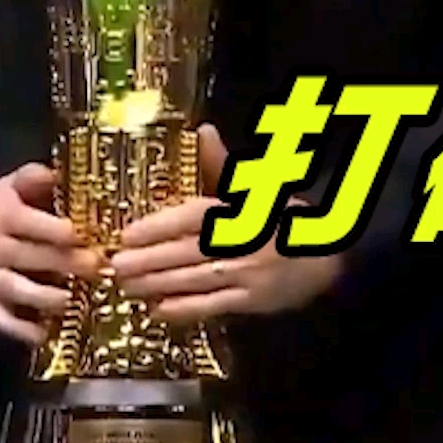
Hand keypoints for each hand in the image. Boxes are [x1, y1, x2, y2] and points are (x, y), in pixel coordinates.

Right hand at [0, 164, 100, 345]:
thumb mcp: (6, 187)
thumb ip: (31, 177)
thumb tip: (56, 173)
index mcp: (3, 216)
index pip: (31, 223)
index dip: (57, 230)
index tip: (83, 235)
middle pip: (32, 257)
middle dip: (66, 263)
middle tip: (97, 267)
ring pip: (18, 290)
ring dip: (46, 297)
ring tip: (73, 300)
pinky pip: (2, 320)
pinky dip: (21, 330)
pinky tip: (44, 334)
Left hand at [111, 124, 342, 322]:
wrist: (328, 254)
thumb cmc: (283, 217)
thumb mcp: (257, 186)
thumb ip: (221, 164)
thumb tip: (203, 132)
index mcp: (240, 208)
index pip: (193, 216)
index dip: (159, 225)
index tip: (126, 234)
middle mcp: (243, 241)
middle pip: (188, 251)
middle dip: (149, 260)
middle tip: (114, 266)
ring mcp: (249, 274)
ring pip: (196, 280)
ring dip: (158, 285)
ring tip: (125, 287)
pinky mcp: (253, 301)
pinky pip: (214, 306)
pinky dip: (186, 310)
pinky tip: (158, 310)